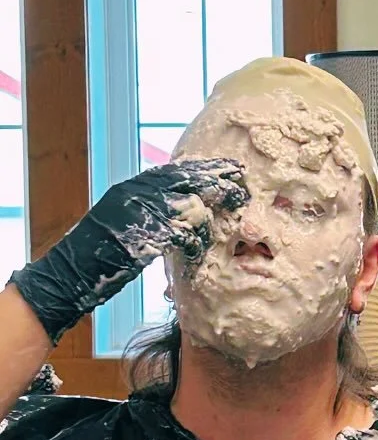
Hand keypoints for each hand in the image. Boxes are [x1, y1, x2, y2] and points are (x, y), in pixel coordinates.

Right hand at [8, 160, 248, 343]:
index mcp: (133, 187)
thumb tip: (182, 207)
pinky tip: (198, 250)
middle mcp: (136, 193)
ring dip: (211, 215)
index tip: (229, 168)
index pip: (175, 171)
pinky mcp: (144, 234)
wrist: (73, 272)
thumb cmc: (102, 252)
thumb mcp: (128, 220)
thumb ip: (151, 210)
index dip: (205, 169)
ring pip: (189, 205)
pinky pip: (182, 234)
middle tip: (242, 185)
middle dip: (217, 181)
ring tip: (229, 216)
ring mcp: (140, 212)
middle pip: (187, 180)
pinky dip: (194, 243)